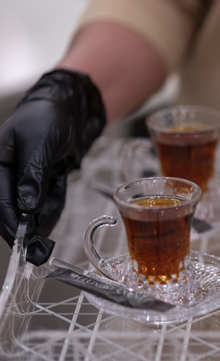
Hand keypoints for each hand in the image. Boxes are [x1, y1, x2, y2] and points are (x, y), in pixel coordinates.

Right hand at [0, 70, 104, 265]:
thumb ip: (33, 174)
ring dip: (41, 221)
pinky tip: (53, 213)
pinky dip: (51, 210)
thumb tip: (26, 205)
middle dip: (24, 229)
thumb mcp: (40, 143)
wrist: (70, 109)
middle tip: (35, 250)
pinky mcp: (42, 183)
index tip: (20, 238)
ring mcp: (25, 181)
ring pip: (30, 210)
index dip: (9, 221)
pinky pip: (46, 203)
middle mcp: (8, 174)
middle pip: (11, 209)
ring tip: (45, 239)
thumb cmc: (49, 117)